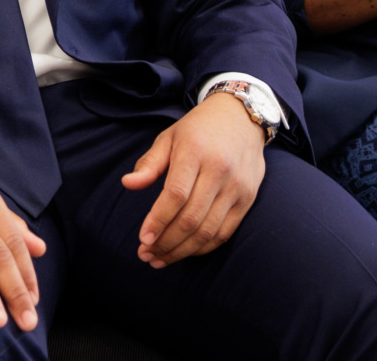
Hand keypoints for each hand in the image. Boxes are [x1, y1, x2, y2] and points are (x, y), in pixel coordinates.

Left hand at [121, 90, 266, 265]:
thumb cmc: (198, 129)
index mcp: (195, 152)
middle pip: (191, 218)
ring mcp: (237, 187)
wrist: (242, 118)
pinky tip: (185, 251)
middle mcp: (219, 171)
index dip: (158, 220)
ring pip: (208, 230)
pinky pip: (225, 232)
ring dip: (182, 250)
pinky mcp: (248, 199)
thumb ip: (149, 163)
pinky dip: (203, 247)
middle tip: (146, 255)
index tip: (143, 239)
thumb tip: (127, 184)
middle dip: (166, 242)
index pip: (175, 195)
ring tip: (160, 259)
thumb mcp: (169, 137)